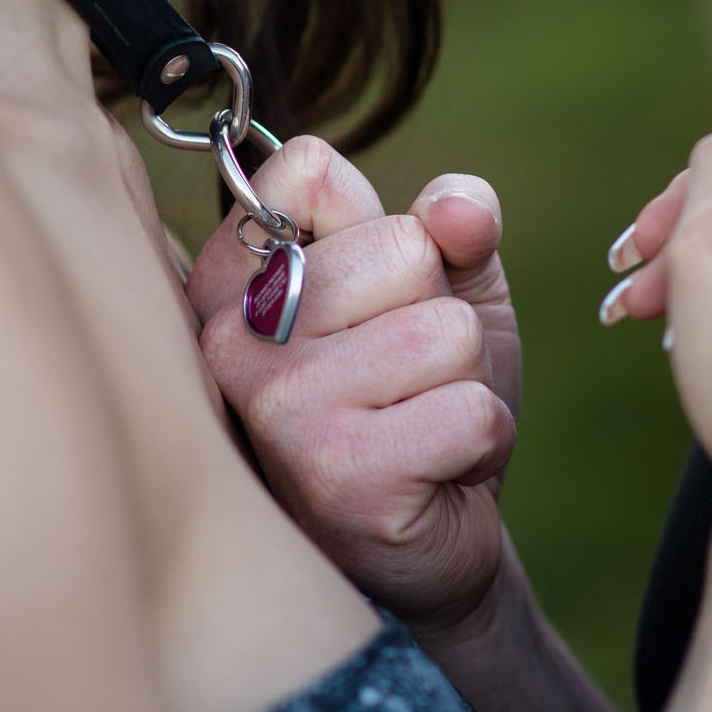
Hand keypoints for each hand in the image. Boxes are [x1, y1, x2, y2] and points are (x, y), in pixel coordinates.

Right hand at [185, 137, 521, 629]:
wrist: (427, 541)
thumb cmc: (416, 399)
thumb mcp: (439, 288)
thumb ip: (453, 223)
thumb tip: (459, 209)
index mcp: (230, 281)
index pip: (307, 171)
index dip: (379, 226)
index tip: (366, 300)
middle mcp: (230, 340)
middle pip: (401, 247)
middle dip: (441, 314)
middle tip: (404, 382)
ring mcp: (277, 408)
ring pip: (446, 330)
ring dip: (466, 383)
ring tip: (419, 425)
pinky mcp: (338, 475)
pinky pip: (471, 409)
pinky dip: (482, 439)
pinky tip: (433, 472)